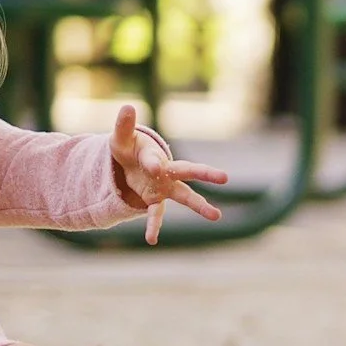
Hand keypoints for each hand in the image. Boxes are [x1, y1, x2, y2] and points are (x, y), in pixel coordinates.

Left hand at [111, 105, 228, 243]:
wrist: (127, 164)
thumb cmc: (127, 148)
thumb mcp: (121, 139)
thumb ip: (124, 126)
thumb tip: (127, 105)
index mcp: (155, 155)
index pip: (155, 159)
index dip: (153, 163)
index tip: (153, 167)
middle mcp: (166, 171)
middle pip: (189, 171)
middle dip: (205, 174)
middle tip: (225, 177)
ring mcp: (164, 187)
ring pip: (185, 196)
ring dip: (200, 206)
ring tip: (217, 216)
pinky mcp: (155, 200)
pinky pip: (157, 215)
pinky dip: (154, 227)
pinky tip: (150, 240)